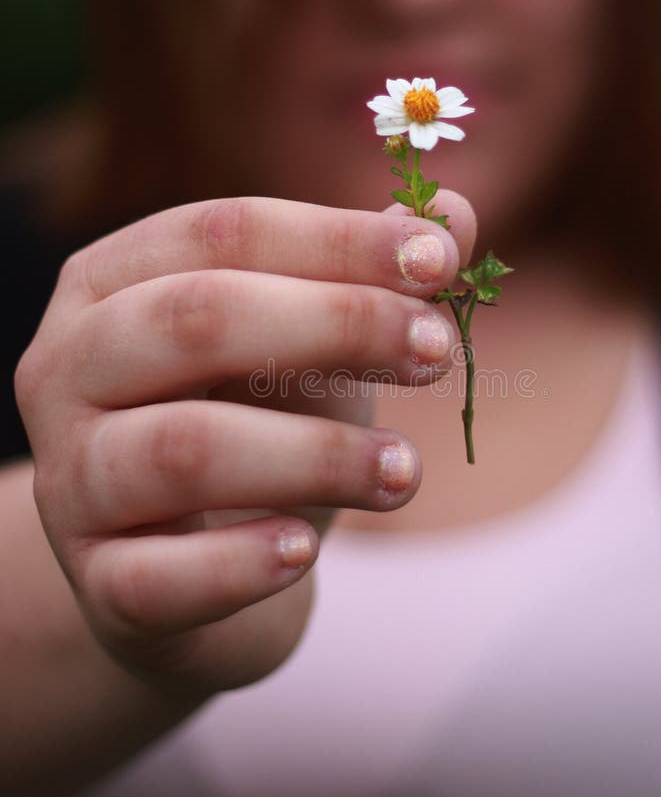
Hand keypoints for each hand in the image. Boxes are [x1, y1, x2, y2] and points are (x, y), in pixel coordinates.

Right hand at [14, 193, 475, 697]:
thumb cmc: (254, 424)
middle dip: (336, 325)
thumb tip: (455, 213)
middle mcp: (68, 369)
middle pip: (196, 319)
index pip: (224, 232)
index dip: (339, 240)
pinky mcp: (100, 584)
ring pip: (184, 451)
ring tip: (405, 472)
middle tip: (439, 352)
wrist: (188, 559)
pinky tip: (304, 550)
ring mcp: (71, 482)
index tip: (443, 261)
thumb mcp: (311, 342)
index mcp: (113, 283)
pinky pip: (159, 579)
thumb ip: (373, 277)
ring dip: (317, 456)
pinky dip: (242, 565)